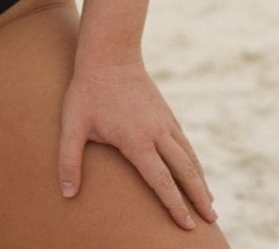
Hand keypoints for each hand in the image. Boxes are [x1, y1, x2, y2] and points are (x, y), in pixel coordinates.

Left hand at [58, 60, 217, 229]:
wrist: (109, 53)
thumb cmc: (87, 90)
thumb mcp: (72, 124)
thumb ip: (69, 160)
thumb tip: (67, 194)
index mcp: (137, 141)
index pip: (161, 181)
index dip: (175, 205)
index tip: (187, 226)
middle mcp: (157, 133)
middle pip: (185, 171)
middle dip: (198, 198)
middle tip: (212, 222)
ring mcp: (164, 121)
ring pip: (189, 156)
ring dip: (201, 181)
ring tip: (210, 204)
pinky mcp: (165, 111)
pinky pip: (185, 141)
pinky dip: (194, 160)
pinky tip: (196, 170)